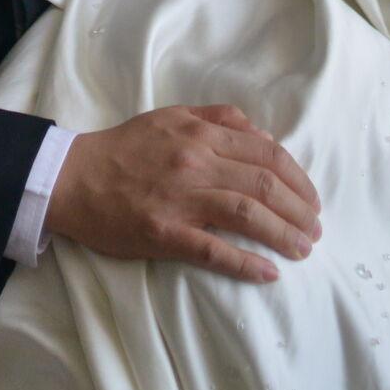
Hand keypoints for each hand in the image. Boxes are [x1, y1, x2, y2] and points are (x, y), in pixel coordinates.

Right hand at [46, 104, 320, 282]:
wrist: (74, 177)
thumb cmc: (125, 147)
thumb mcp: (174, 116)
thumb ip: (220, 120)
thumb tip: (264, 137)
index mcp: (202, 135)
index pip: (267, 156)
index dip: (298, 179)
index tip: (312, 200)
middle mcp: (197, 163)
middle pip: (265, 185)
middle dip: (300, 210)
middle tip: (316, 230)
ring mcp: (181, 200)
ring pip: (247, 214)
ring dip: (284, 234)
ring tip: (303, 250)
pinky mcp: (164, 234)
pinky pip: (213, 250)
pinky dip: (245, 263)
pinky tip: (267, 273)